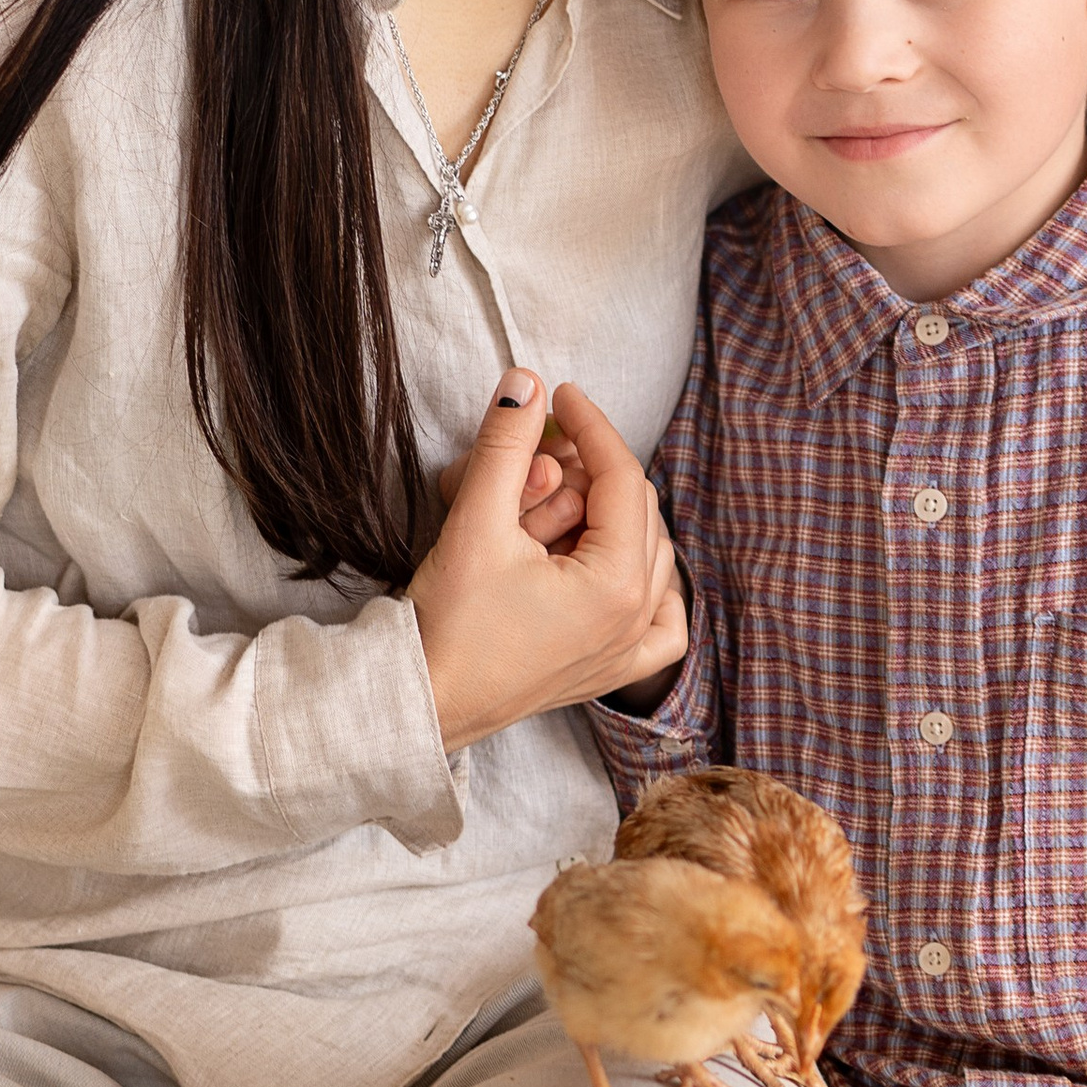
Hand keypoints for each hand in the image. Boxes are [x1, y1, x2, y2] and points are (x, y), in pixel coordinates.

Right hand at [408, 376, 686, 750]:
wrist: (425, 703)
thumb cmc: (448, 626)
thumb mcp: (476, 523)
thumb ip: (505, 446)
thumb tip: (525, 382)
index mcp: (617, 585)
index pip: (623, 477)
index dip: (592, 425)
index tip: (560, 396)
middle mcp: (636, 619)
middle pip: (638, 511)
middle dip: (590, 474)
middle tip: (538, 456)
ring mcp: (627, 650)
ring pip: (650, 555)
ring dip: (608, 519)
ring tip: (554, 507)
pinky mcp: (608, 671)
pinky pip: (660, 621)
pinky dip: (646, 585)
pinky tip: (614, 567)